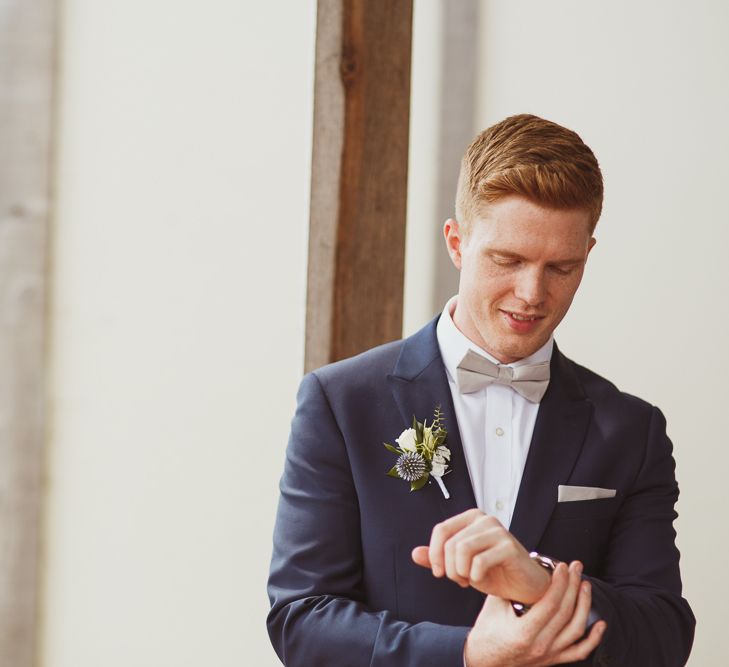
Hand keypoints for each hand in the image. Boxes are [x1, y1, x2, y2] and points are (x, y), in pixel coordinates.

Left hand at [412, 508, 549, 603]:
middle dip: (449, 568)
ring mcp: (498, 530)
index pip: (440, 530)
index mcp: (471, 518)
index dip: (434, 554)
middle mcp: (484, 519)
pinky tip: (483, 580)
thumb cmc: (492, 572)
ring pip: (462, 550)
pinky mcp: (509, 546)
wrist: (523, 587)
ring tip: (469, 580)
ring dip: (461, 572)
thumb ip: (437, 558)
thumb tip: (414, 553)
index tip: (439, 573)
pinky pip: (479, 562)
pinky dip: (476, 577)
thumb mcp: (459, 565)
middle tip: (460, 580)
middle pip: (450, 543)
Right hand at [464, 561, 606, 666]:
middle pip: (565, 613)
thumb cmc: (486, 632)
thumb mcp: (493, 606)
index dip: (559, 583)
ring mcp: (549, 655)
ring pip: (576, 629)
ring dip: (584, 605)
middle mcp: (540, 646)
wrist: (484, 661)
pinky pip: (579, 651)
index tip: (562, 567)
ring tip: (585, 585)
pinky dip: (593, 639)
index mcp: (524, 633)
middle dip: (573, 586)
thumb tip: (523, 564)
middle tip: (576, 567)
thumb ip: (509, 587)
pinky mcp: (553, 660)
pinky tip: (601, 624)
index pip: (550, 604)